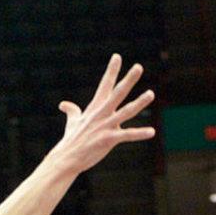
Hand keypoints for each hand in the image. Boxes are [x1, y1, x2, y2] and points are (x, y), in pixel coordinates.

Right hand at [54, 55, 154, 172]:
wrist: (67, 158)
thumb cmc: (71, 140)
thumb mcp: (72, 122)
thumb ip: (72, 111)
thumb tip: (63, 105)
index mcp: (95, 107)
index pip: (105, 85)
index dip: (112, 71)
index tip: (117, 56)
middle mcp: (101, 113)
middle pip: (117, 93)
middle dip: (128, 80)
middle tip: (138, 67)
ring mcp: (105, 126)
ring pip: (126, 111)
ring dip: (139, 103)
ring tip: (151, 93)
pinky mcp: (108, 140)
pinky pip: (127, 135)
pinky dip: (140, 134)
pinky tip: (152, 132)